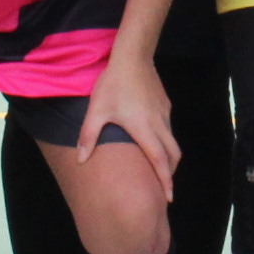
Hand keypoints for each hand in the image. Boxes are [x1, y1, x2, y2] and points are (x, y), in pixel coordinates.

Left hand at [78, 50, 179, 197]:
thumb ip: (88, 136)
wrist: (133, 56)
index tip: (169, 197)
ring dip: (168, 157)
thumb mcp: (96, 111)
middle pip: (173, 155)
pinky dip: (165, 141)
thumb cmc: (113, 84)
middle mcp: (159, 124)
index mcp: (144, 130)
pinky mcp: (165, 105)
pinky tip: (153, 140)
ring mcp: (164, 114)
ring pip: (172, 141)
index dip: (165, 181)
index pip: (159, 161)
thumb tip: (81, 160)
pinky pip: (168, 128)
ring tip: (158, 167)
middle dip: (170, 173)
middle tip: (164, 187)